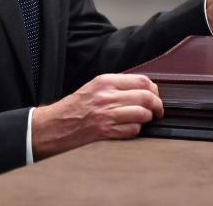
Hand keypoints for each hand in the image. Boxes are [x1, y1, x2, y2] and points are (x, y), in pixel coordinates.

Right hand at [31, 74, 162, 158]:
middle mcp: (106, 96)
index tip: (155, 96)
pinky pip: (132, 130)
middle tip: (158, 111)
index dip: (154, 90)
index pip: (142, 81)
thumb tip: (144, 89)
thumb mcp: (95, 86)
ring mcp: (106, 114)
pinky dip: (136, 130)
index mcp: (105, 81)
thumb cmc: (74, 107)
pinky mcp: (104, 131)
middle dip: (157, 106)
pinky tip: (131, 128)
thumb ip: (118, 85)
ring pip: (142, 114)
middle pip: (146, 97)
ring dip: (148, 118)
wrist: (54, 124)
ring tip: (146, 120)